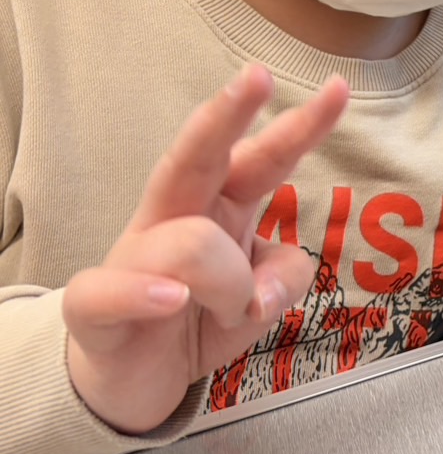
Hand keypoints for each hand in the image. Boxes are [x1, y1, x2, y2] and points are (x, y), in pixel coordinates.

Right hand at [63, 66, 348, 434]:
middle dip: (228, 115)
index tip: (339, 88)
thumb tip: (262, 292)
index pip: (264, 157)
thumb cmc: (201, 317)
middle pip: (200, 156)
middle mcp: (175, 216)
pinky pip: (109, 289)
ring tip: (229, 313)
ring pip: (189, 242)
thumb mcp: (263, 298)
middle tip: (257, 76)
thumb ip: (284, 279)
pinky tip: (171, 300)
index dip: (300, 127)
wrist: (127, 377)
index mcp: (222, 205)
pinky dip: (144, 294)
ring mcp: (131, 256)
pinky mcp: (92, 305)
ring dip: (228, 286)